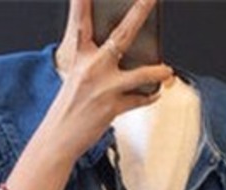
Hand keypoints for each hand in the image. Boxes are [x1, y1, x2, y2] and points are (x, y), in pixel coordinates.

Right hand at [0, 0, 171, 189]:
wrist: (57, 140)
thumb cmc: (67, 110)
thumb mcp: (76, 78)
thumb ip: (96, 63)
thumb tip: (120, 54)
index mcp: (80, 57)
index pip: (81, 22)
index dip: (82, 2)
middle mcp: (93, 68)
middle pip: (121, 35)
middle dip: (139, 14)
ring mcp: (104, 87)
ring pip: (140, 73)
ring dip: (158, 71)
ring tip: (167, 70)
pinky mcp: (112, 107)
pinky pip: (139, 99)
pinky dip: (149, 97)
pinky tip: (155, 93)